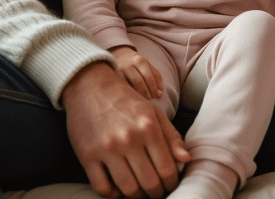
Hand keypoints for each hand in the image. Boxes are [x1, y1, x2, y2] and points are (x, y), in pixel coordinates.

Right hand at [62, 60, 190, 198]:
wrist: (89, 85)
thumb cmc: (125, 100)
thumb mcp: (153, 112)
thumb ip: (171, 136)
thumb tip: (186, 159)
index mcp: (148, 127)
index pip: (167, 168)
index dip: (172, 182)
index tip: (170, 185)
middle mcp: (129, 139)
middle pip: (149, 182)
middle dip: (156, 193)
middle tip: (156, 193)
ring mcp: (107, 148)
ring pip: (128, 189)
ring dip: (136, 196)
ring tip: (140, 193)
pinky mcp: (87, 156)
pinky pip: (102, 188)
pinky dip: (112, 194)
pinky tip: (118, 189)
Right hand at [111, 45, 162, 99]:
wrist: (119, 55)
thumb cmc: (137, 63)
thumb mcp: (148, 65)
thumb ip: (156, 77)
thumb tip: (159, 94)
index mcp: (141, 61)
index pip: (149, 77)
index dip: (154, 88)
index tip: (157, 96)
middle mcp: (130, 65)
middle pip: (140, 82)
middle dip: (147, 93)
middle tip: (150, 99)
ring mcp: (120, 71)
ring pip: (130, 86)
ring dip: (138, 95)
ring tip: (143, 100)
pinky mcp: (113, 77)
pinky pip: (122, 88)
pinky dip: (129, 94)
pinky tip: (132, 98)